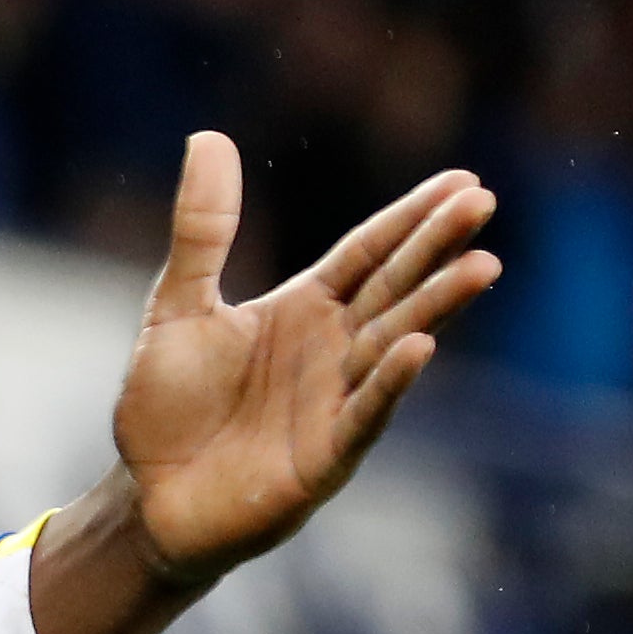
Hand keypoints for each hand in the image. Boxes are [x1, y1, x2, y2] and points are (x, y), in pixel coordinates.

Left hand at [118, 132, 497, 575]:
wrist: (149, 496)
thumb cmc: (167, 406)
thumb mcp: (178, 307)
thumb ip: (202, 231)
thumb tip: (208, 137)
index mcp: (302, 311)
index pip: (368, 254)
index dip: (410, 220)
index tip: (463, 180)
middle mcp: (331, 350)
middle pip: (393, 287)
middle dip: (436, 247)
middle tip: (483, 202)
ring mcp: (333, 402)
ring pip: (392, 343)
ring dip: (435, 307)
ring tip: (483, 266)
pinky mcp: (323, 457)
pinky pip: (364, 414)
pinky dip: (389, 383)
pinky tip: (419, 347)